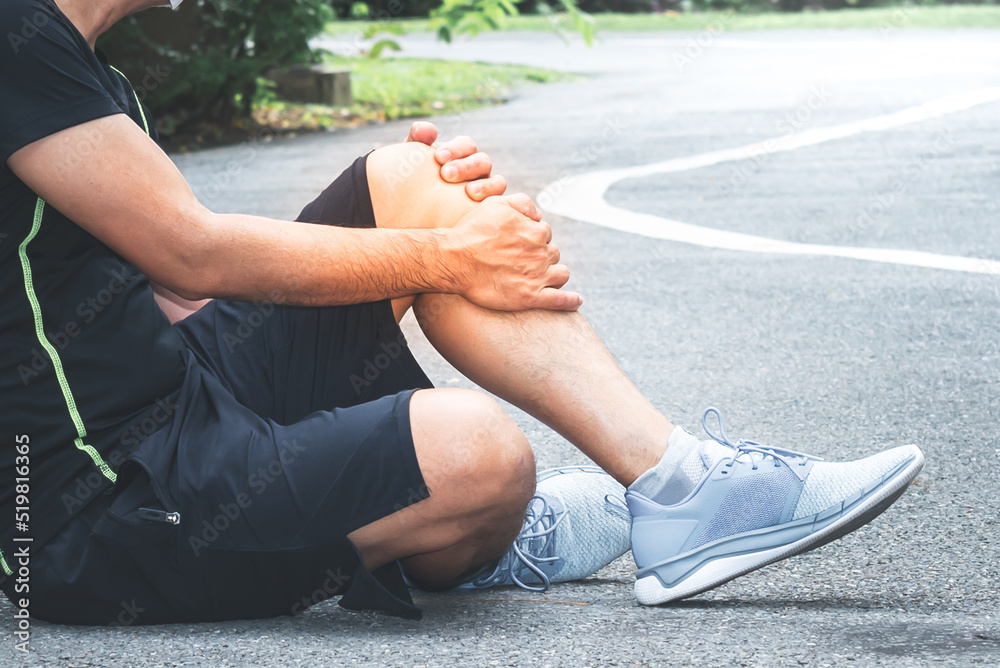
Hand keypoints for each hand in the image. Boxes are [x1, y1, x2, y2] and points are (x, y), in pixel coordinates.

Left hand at [405, 121, 511, 205]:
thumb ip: (416, 139)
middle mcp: (476, 169)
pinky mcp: (486, 208)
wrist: (409, 208)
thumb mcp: (410, 159)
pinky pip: (497, 202)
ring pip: (497, 181)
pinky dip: (492, 201)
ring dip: (485, 185)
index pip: (466, 145)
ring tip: (470, 192)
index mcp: (460, 153)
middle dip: (466, 166)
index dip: (455, 149)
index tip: (439, 157)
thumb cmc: (412, 180)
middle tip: (446, 174)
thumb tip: (426, 130)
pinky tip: (477, 207)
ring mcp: (485, 188)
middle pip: (482, 161)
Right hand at [445, 194, 581, 311]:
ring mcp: (537, 276)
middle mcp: (540, 253)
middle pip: (553, 253)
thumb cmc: (472, 231)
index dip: (532, 238)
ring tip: (541, 277)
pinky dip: (571, 300)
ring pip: (561, 274)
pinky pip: (560, 300)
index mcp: (535, 231)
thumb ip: (523, 203)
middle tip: (522, 261)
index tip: (518, 243)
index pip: (545, 233)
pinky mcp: (530, 297)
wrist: (454, 260)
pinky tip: (576, 300)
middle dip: (541, 255)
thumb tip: (539, 214)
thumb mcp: (496, 204)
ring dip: (554, 273)